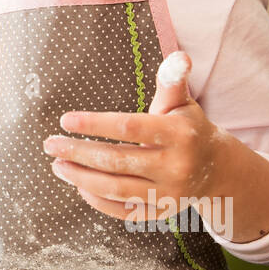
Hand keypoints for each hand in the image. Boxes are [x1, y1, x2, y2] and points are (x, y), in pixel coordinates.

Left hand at [43, 51, 222, 220]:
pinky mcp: (162, 213)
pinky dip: (98, 200)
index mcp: (179, 134)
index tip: (65, 120)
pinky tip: (79, 185)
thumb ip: (172, 81)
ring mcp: (169, 194)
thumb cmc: (188, 129)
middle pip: (117, 161)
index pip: (130, 128)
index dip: (95, 124)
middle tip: (50, 144)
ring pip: (117, 189)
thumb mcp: (182, 104)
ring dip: (81, 178)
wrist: (218, 171)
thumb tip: (180, 56)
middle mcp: (176, 166)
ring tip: (57, 165)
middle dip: (78, 152)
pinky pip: (124, 212)